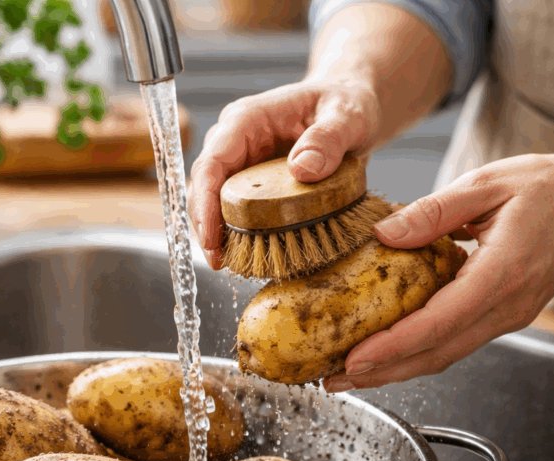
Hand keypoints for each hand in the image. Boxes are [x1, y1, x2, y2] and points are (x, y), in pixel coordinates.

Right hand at [186, 76, 382, 268]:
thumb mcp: (348, 116)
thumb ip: (329, 138)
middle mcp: (237, 142)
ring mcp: (243, 164)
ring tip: (236, 265)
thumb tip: (303, 169)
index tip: (211, 239)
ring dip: (222, 235)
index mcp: (247, 120)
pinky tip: (254, 257)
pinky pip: (240, 212)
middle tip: (221, 262)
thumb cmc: (346, 103)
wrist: (350, 109)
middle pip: (204, 188)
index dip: (203, 202)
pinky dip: (243, 235)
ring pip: (216, 203)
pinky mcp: (255, 185)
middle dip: (206, 226)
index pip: (211, 162)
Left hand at [322, 149, 553, 391]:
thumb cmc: (550, 187)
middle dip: (382, 373)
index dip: (391, 348)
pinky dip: (419, 352)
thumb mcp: (486, 183)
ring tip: (350, 374)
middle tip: (333, 381)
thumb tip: (384, 235)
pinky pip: (457, 341)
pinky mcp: (506, 315)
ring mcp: (509, 316)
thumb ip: (433, 211)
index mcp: (501, 275)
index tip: (352, 361)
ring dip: (397, 369)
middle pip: (436, 354)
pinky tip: (390, 350)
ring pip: (445, 354)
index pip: (437, 324)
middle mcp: (506, 307)